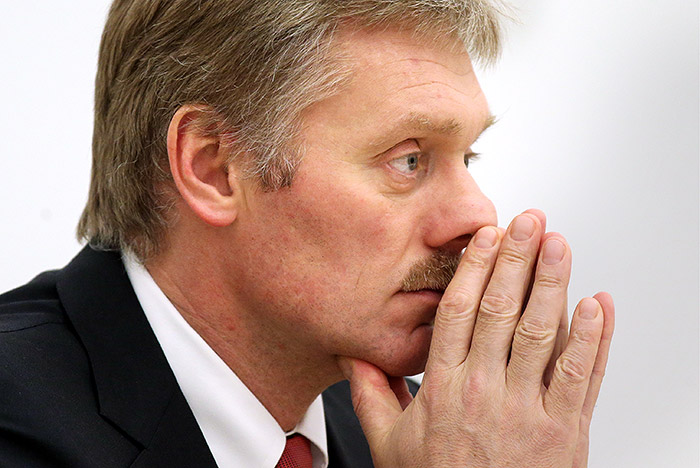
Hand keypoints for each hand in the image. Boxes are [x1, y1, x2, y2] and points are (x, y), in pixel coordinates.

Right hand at [338, 210, 614, 467]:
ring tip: (559, 244)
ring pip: (541, 333)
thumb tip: (351, 358)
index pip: (458, 313)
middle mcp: (484, 390)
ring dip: (553, 283)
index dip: (473, 269)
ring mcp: (526, 410)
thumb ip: (370, 396)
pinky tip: (598, 305)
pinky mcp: (564, 431)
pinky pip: (582, 376)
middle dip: (516, 260)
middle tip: (528, 221)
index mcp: (443, 388)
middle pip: (500, 311)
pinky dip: (594, 338)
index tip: (483, 238)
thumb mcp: (389, 445)